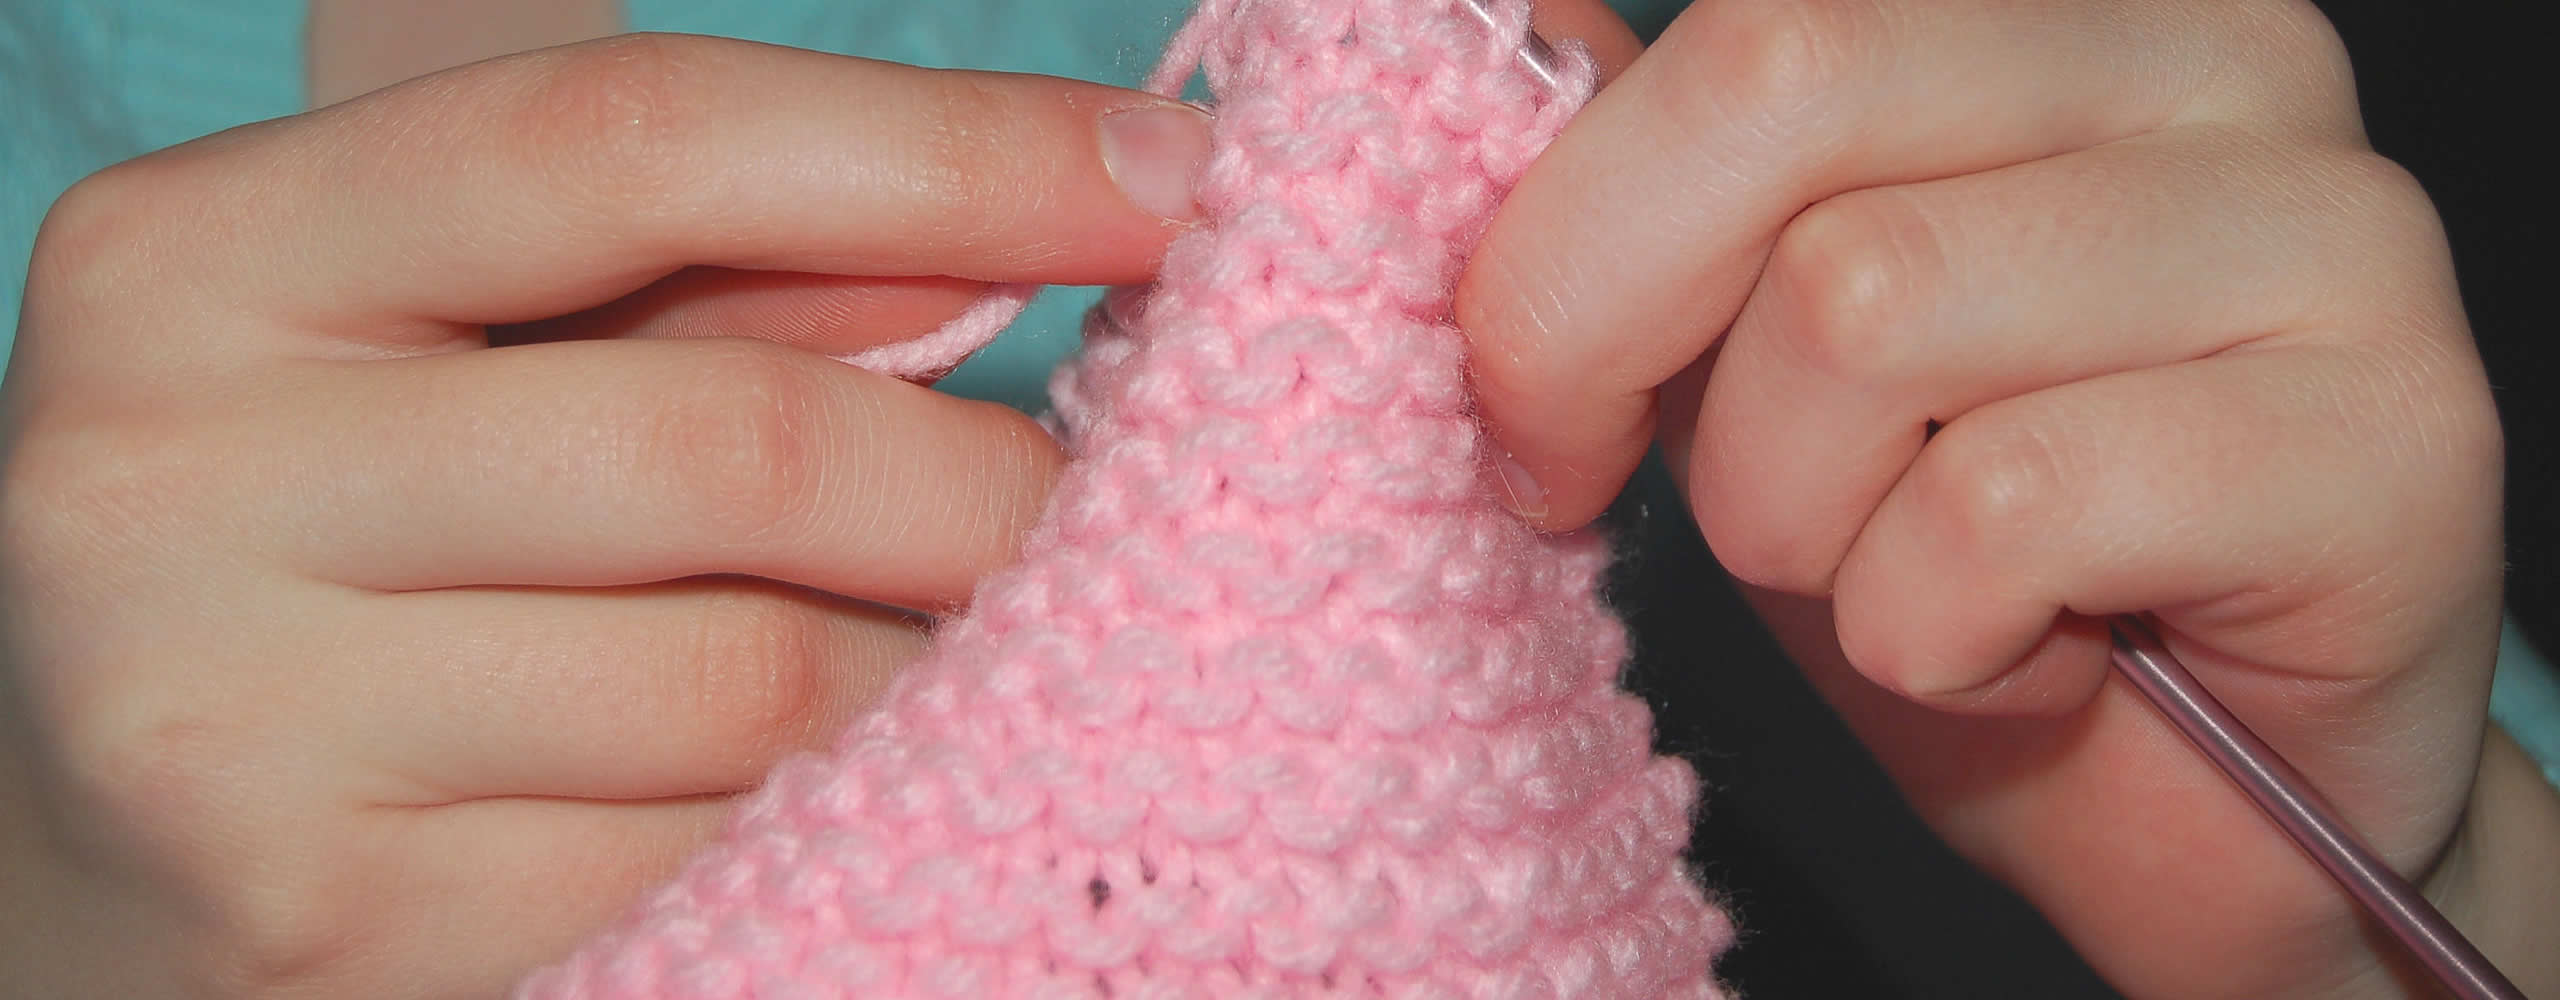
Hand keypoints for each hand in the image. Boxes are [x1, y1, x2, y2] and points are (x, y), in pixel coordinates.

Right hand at [0, 34, 1210, 996]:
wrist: (90, 851)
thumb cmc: (333, 547)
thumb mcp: (462, 351)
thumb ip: (721, 276)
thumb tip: (1033, 221)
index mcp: (195, 262)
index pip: (631, 138)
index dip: (950, 145)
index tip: (1173, 177)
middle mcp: (166, 484)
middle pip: (741, 439)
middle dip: (993, 476)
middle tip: (1107, 499)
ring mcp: (240, 738)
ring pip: (767, 679)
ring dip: (947, 665)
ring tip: (987, 646)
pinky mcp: (344, 942)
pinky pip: (721, 860)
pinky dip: (853, 814)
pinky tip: (879, 781)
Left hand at [1473, 2, 2556, 996]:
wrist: (2193, 816)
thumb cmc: (1959, 564)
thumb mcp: (1737, 353)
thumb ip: (1646, 178)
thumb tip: (1523, 20)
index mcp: (2052, 7)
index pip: (1740, 26)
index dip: (1563, 243)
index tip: (1538, 416)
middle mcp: (2217, 56)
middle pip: (1778, 93)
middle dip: (1637, 349)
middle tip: (1703, 517)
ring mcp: (2332, 227)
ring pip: (1862, 301)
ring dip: (1808, 524)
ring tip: (1921, 579)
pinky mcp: (2399, 432)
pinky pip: (2002, 506)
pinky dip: (1941, 638)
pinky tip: (2042, 650)